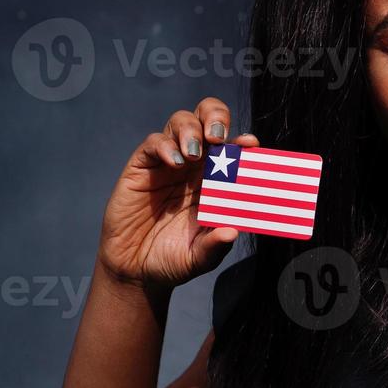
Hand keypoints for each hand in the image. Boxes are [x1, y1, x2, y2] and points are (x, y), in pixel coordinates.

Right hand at [97, 96, 260, 289]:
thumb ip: (215, 245)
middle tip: (218, 138)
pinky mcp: (142, 167)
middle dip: (216, 117)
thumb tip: (232, 232)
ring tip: (193, 153)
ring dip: (191, 130)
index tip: (251, 145)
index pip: (234, 149)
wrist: (136, 270)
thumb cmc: (174, 259)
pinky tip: (173, 162)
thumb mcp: (200, 257)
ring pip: (181, 123)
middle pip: (207, 120)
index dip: (243, 141)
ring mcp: (168, 163)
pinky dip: (164, 146)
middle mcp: (195, 166)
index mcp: (217, 182)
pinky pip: (153, 142)